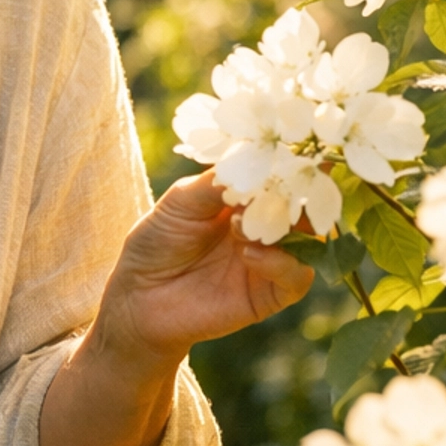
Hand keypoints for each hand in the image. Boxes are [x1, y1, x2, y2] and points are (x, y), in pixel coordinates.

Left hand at [96, 173, 313, 372]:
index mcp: (245, 197)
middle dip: (296, 193)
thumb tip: (255, 160)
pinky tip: (249, 254)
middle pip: (302, 205)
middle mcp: (264, 226)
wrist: (138, 297)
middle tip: (284, 183)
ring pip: (307, 240)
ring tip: (242, 225)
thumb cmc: (156, 241)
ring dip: (284, 228)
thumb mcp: (181, 200)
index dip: (290, 163)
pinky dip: (281, 263)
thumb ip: (217, 181)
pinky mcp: (269, 295)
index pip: (279, 176)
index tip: (297, 148)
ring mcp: (270, 259)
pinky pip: (296, 278)